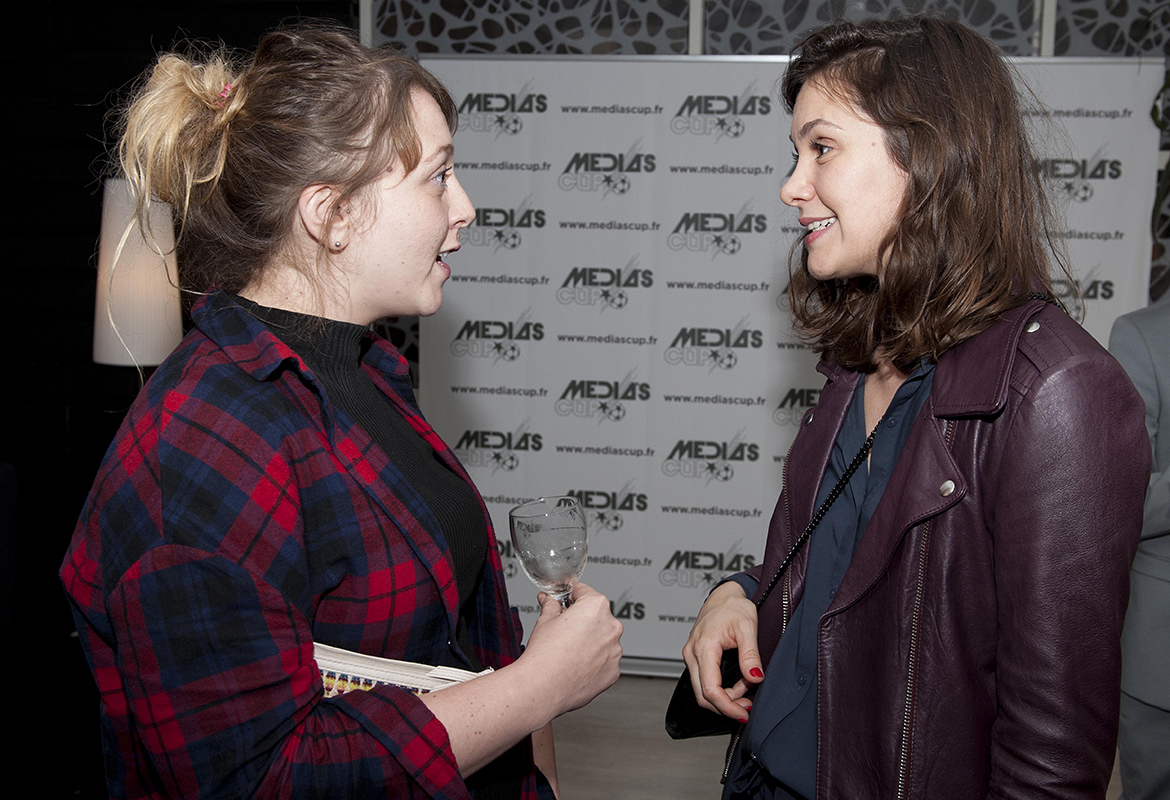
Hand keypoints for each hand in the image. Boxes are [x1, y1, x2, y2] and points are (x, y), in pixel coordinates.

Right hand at [521, 582, 622, 716]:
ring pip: (603, 640)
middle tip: (564, 631)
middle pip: (597, 617)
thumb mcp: (544, 620)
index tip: (566, 602)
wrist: (543, 687)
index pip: (585, 592)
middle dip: (582, 621)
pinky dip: (594, 662)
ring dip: (590, 642)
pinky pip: (605, 661)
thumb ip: (551, 605)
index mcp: (596, 607)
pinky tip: (577, 665)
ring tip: (569, 651)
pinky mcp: (613, 671)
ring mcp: (615, 650)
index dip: (571, 597)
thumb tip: (550, 601)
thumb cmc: (545, 655)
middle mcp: (611, 626)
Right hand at [681, 581, 762, 719]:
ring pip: (701, 691)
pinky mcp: (695, 658)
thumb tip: (755, 678)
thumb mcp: (747, 627)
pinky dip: (720, 689)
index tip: (743, 713)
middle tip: (747, 706)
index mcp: (704, 646)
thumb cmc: (733, 606)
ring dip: (724, 698)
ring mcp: (691, 656)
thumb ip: (750, 655)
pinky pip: (703, 681)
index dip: (727, 706)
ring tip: (746, 688)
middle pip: (702, 695)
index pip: (710, 689)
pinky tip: (736, 684)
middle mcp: (692, 653)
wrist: (724, 595)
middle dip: (726, 706)